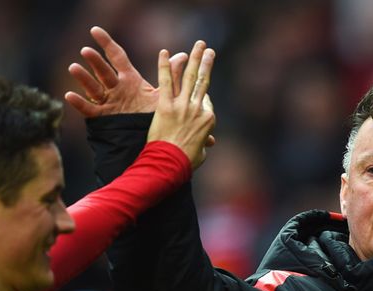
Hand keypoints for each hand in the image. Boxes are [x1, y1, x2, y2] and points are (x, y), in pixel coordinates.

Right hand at [65, 26, 187, 117]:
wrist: (148, 139)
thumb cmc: (152, 114)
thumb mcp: (160, 93)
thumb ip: (170, 75)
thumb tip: (183, 57)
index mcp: (129, 79)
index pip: (116, 56)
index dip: (106, 43)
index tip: (95, 30)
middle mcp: (116, 88)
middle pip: (103, 71)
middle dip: (95, 61)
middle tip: (86, 50)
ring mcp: (108, 102)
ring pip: (93, 88)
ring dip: (83, 78)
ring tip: (74, 67)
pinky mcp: (103, 117)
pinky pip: (90, 110)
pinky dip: (80, 103)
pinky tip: (70, 96)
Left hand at [147, 41, 215, 169]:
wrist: (169, 165)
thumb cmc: (185, 162)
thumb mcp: (200, 153)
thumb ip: (204, 143)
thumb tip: (208, 142)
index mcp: (208, 119)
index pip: (206, 100)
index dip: (202, 95)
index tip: (199, 91)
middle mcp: (197, 109)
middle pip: (203, 81)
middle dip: (206, 63)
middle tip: (208, 50)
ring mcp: (182, 106)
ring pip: (190, 77)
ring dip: (194, 58)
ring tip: (198, 44)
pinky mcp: (165, 106)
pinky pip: (165, 82)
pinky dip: (164, 66)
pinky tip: (164, 52)